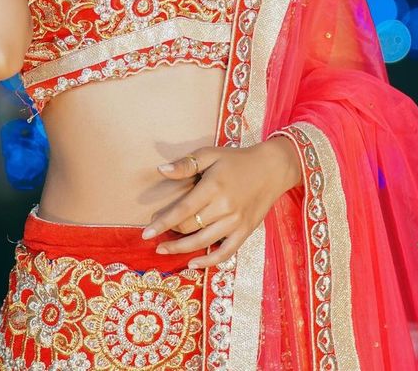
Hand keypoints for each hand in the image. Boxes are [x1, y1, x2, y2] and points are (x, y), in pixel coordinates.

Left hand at [141, 137, 301, 269]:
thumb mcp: (210, 154)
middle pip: (190, 227)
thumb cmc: (236, 160)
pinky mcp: (245, 232)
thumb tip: (161, 170)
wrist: (271, 168)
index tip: (145, 233)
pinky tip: (192, 263)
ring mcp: (236, 222)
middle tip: (155, 235)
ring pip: (203, 242)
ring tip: (164, 250)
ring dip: (181, 249)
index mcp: (214, 187)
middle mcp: (224, 207)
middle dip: (170, 233)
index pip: (182, 209)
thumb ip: (186, 164)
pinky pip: (225, 253)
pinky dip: (208, 261)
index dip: (163, 223)